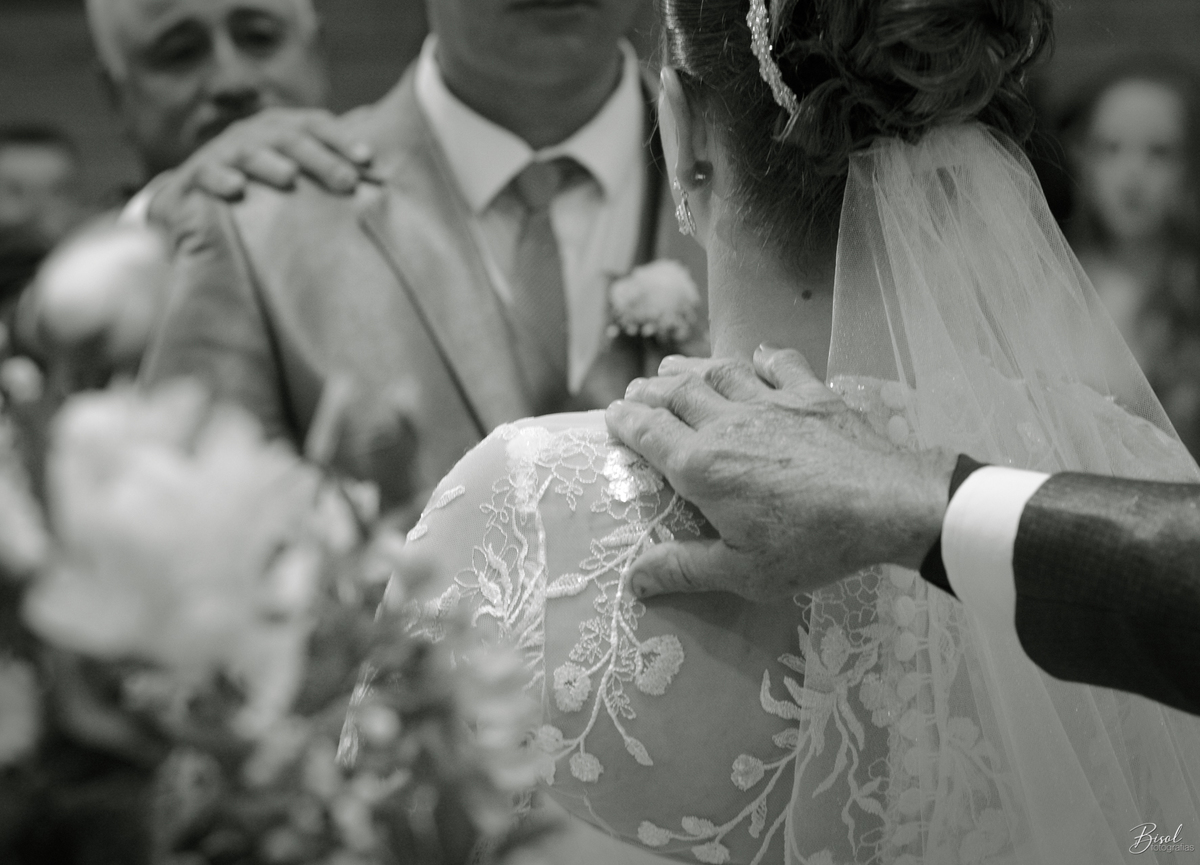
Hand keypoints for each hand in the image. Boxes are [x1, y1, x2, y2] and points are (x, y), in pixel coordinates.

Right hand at [159, 107, 372, 202]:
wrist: (197, 201)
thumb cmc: (261, 186)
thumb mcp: (296, 171)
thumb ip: (330, 158)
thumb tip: (376, 145)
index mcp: (282, 129)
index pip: (316, 126)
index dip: (342, 139)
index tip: (368, 160)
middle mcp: (255, 134)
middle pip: (290, 138)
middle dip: (320, 159)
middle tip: (347, 181)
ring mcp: (224, 152)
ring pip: (250, 152)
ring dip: (270, 163)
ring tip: (290, 177)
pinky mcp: (195, 175)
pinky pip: (206, 173)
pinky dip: (220, 178)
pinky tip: (236, 189)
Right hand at [605, 346, 955, 601]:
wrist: (886, 505)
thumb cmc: (811, 545)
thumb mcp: (744, 572)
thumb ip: (685, 570)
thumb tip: (634, 579)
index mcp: (702, 467)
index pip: (648, 433)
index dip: (625, 421)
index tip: (612, 415)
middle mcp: (727, 423)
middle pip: (676, 394)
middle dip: (650, 391)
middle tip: (637, 391)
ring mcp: (770, 402)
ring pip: (718, 371)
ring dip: (691, 366)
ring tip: (674, 367)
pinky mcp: (810, 394)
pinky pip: (778, 363)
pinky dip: (761, 356)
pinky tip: (755, 353)